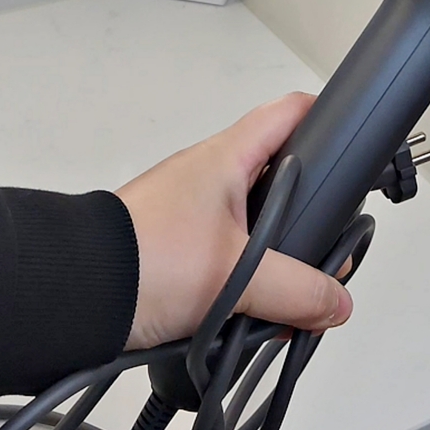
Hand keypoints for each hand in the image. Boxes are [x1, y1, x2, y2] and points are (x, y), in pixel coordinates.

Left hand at [114, 93, 351, 350]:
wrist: (74, 292)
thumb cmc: (141, 261)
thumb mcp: (236, 279)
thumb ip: (298, 290)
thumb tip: (336, 302)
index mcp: (225, 159)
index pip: (288, 114)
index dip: (328, 119)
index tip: (356, 145)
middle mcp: (207, 177)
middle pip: (281, 182)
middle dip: (309, 224)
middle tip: (324, 260)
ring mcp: (189, 212)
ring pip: (255, 229)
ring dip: (275, 265)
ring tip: (284, 303)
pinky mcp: (174, 248)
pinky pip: (227, 259)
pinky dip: (245, 285)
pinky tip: (250, 316)